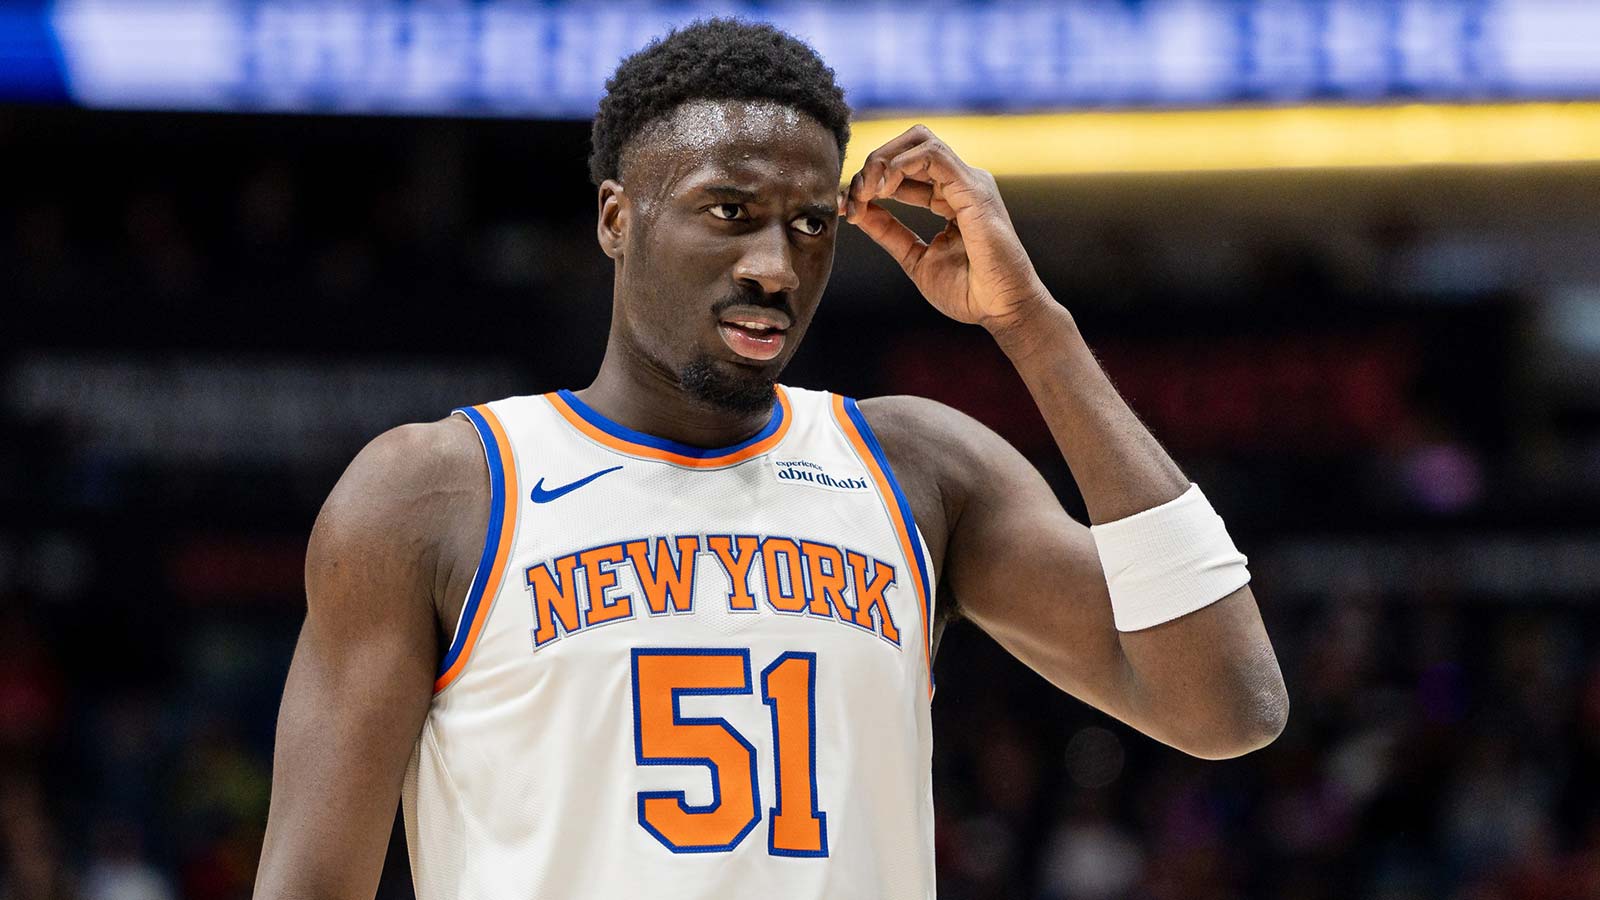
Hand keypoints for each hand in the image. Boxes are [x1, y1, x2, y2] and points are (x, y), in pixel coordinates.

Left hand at [843, 125, 1047, 328]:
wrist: (1001, 310)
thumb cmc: (969, 291)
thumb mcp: (915, 257)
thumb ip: (889, 232)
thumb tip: (859, 210)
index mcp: (949, 197)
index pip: (904, 170)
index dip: (870, 183)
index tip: (848, 208)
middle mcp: (960, 183)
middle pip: (910, 144)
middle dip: (874, 162)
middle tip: (854, 195)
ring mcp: (969, 182)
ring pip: (919, 140)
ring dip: (882, 160)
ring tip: (866, 191)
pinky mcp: (974, 188)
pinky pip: (932, 155)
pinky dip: (899, 165)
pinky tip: (883, 189)